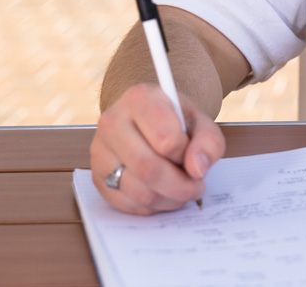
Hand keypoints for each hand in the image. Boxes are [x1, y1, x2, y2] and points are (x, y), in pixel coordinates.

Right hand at [90, 82, 226, 214]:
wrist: (148, 120)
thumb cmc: (175, 121)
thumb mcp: (200, 122)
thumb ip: (208, 142)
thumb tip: (197, 169)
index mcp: (139, 98)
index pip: (166, 139)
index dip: (186, 155)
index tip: (192, 155)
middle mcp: (112, 121)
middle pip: (149, 169)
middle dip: (181, 186)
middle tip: (197, 186)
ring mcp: (99, 150)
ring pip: (138, 191)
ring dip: (169, 200)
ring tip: (182, 190)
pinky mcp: (96, 176)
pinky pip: (127, 204)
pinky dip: (151, 207)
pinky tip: (162, 194)